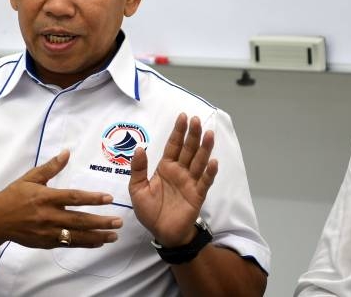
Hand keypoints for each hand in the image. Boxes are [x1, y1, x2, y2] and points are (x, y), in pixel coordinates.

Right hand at [0, 150, 122, 247]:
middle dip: (100, 222)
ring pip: (76, 235)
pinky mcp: (46, 243)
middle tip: (118, 222)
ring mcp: (47, 232)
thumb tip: (67, 152)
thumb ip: (50, 167)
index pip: (73, 198)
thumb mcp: (30, 178)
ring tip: (113, 235)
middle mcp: (48, 216)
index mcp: (45, 197)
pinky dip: (84, 244)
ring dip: (97, 236)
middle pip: (79, 220)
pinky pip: (68, 244)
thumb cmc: (14, 196)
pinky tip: (98, 242)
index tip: (108, 198)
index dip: (92, 198)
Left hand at [129, 113, 217, 246]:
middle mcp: (180, 171)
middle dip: (192, 135)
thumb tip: (140, 148)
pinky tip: (213, 161)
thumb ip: (138, 169)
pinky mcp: (197, 195)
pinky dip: (209, 172)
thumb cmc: (150, 211)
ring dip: (204, 148)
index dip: (178, 132)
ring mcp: (190, 182)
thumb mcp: (137, 189)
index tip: (183, 117)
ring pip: (198, 162)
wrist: (162, 233)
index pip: (173, 145)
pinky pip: (204, 181)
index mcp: (165, 167)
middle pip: (188, 149)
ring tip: (209, 134)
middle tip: (197, 119)